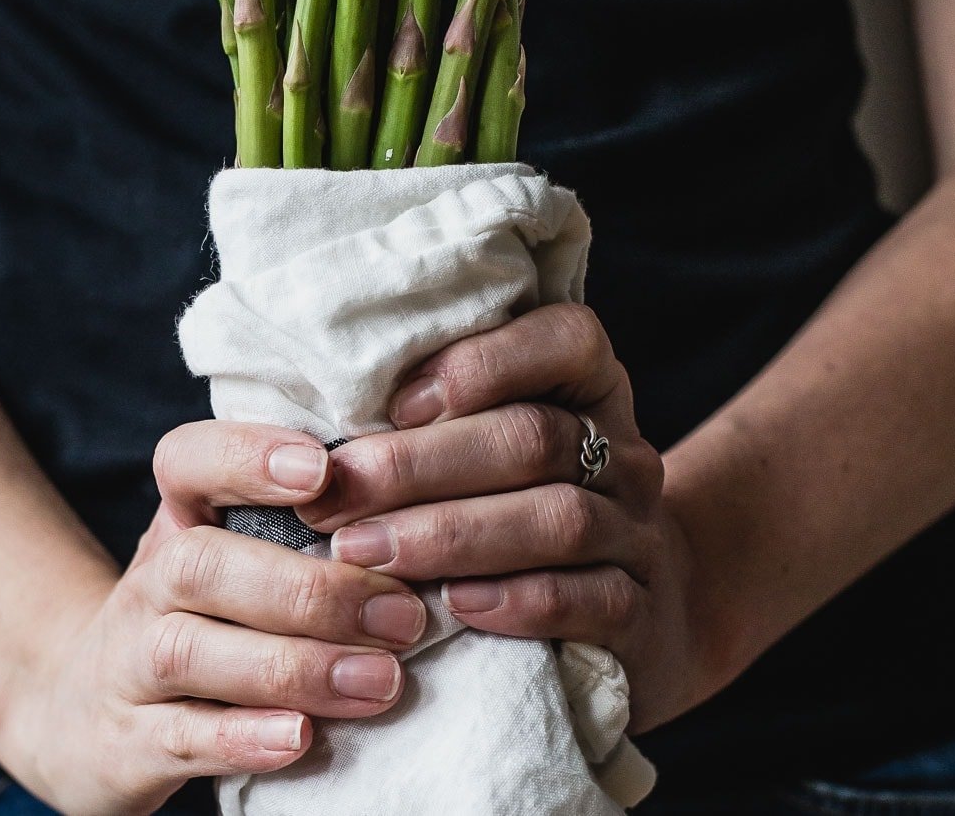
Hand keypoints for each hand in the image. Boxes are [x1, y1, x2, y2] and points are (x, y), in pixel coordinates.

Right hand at [0, 422, 423, 814]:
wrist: (82, 709)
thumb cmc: (201, 614)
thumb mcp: (236, 550)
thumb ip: (305, 521)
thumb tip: (423, 499)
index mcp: (180, 517)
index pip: (188, 459)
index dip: (250, 456)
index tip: (323, 469)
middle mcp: (148, 581)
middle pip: (203, 564)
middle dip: (311, 589)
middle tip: (402, 614)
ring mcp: (129, 663)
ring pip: (191, 652)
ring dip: (294, 665)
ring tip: (380, 681)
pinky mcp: (129, 743)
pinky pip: (181, 736)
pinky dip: (242, 737)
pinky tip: (302, 737)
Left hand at [294, 302, 718, 732]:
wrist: (639, 608)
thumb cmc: (521, 503)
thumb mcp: (491, 439)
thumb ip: (433, 412)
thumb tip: (314, 414)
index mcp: (590, 384)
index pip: (565, 340)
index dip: (481, 364)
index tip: (396, 402)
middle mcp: (623, 449)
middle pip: (533, 437)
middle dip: (422, 465)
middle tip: (336, 494)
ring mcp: (638, 532)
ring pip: (558, 518)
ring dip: (452, 534)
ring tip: (367, 552)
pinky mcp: (640, 613)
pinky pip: (589, 600)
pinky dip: (516, 600)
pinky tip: (454, 605)